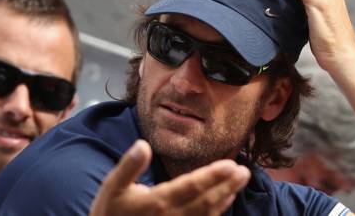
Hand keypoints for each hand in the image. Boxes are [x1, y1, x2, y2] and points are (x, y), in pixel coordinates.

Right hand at [90, 140, 250, 215]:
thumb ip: (128, 166)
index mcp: (157, 202)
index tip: (231, 165)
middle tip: (245, 172)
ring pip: (207, 213)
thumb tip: (143, 145)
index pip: (191, 187)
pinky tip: (225, 202)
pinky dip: (217, 212)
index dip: (213, 176)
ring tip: (240, 182)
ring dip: (226, 197)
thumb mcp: (112, 187)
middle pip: (206, 200)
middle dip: (227, 185)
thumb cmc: (109, 213)